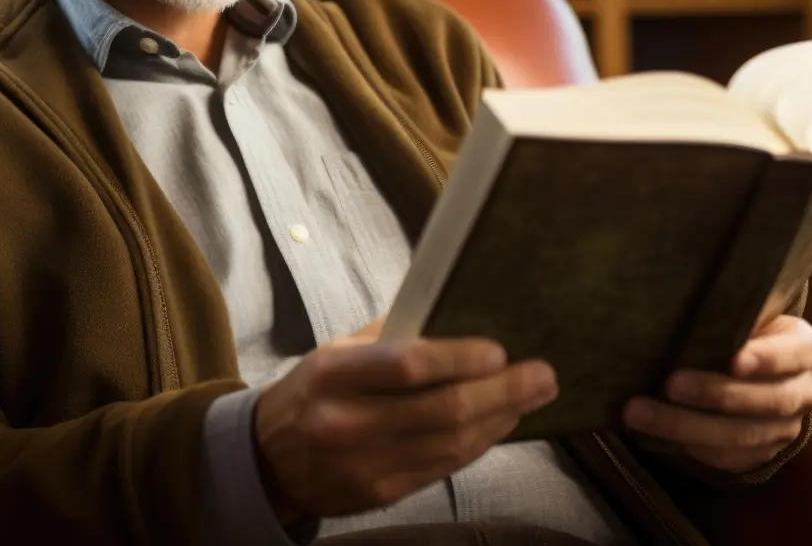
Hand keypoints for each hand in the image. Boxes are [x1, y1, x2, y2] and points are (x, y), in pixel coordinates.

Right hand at [253, 317, 557, 524]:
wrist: (268, 458)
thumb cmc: (315, 390)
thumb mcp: (338, 351)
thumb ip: (393, 337)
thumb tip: (459, 317)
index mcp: (334, 374)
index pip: (407, 365)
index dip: (459, 359)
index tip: (500, 351)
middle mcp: (347, 422)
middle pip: (440, 410)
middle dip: (501, 392)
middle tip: (543, 375)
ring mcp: (364, 464)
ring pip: (450, 444)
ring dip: (500, 419)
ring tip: (533, 396)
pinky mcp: (380, 494)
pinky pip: (443, 467)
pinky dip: (479, 444)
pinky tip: (501, 423)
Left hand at [622, 315, 811, 473]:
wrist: (762, 370)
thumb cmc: (746, 330)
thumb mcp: (750, 313)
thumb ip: (730, 312)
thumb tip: (679, 303)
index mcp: (807, 348)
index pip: (794, 353)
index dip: (766, 359)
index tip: (733, 359)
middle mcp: (806, 391)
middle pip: (766, 400)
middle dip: (714, 393)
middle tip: (670, 384)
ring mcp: (787, 427)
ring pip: (741, 435)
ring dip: (686, 426)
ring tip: (640, 413)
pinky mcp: (764, 453)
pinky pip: (729, 458)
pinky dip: (692, 447)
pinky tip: (656, 434)